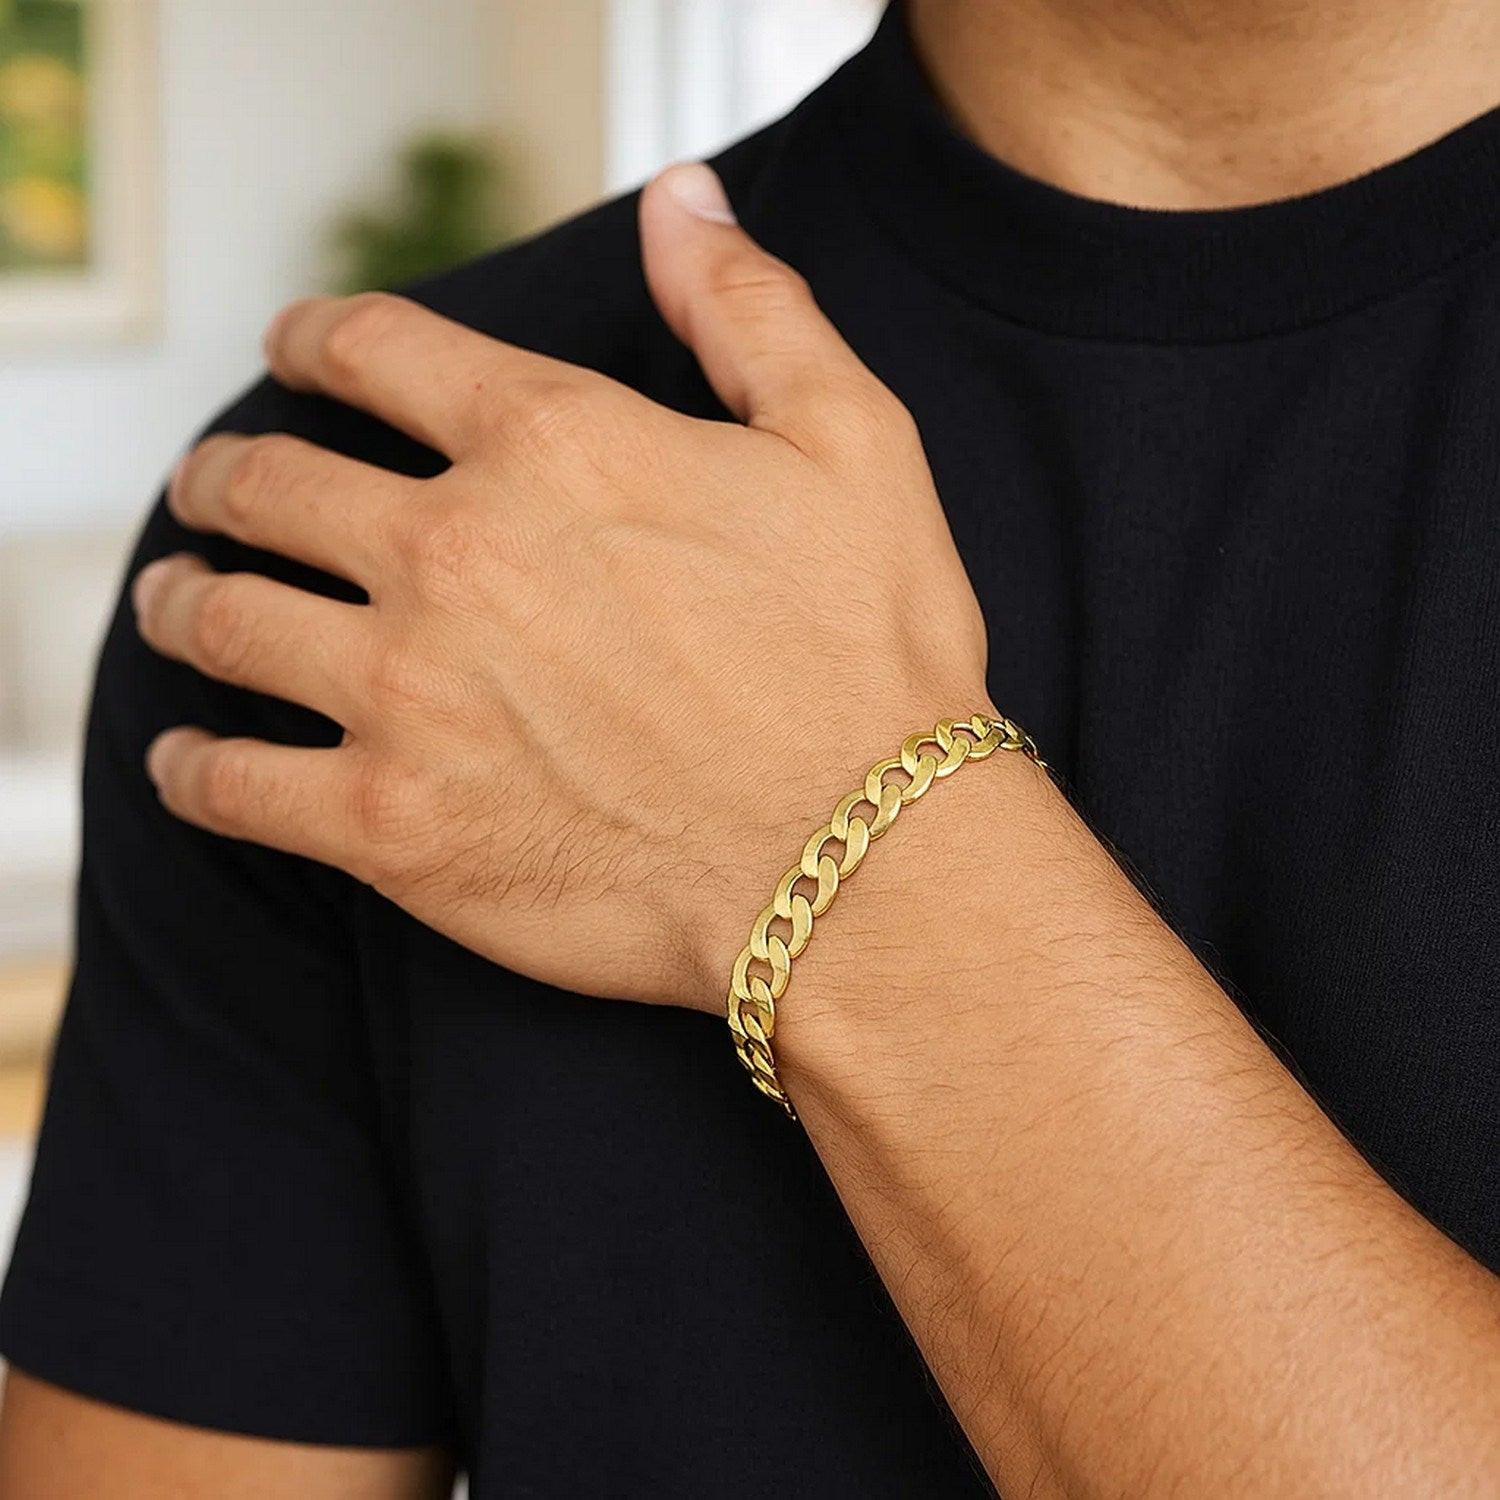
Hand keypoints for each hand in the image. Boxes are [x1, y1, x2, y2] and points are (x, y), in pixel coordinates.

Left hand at [132, 162, 993, 1012]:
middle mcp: (454, 553)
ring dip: (184, 600)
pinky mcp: (393, 827)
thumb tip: (682, 198)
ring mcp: (408, 693)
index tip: (293, 351)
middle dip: (227, 477)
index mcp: (554, 446)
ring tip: (179, 602)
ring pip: (225, 622)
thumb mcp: (854, 442)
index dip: (314, 338)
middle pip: (269, 485)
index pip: (375, 352)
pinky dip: (195, 767)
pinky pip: (234, 787)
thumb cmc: (868, 659)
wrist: (861, 863)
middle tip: (217, 491)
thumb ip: (750, 308)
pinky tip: (192, 760)